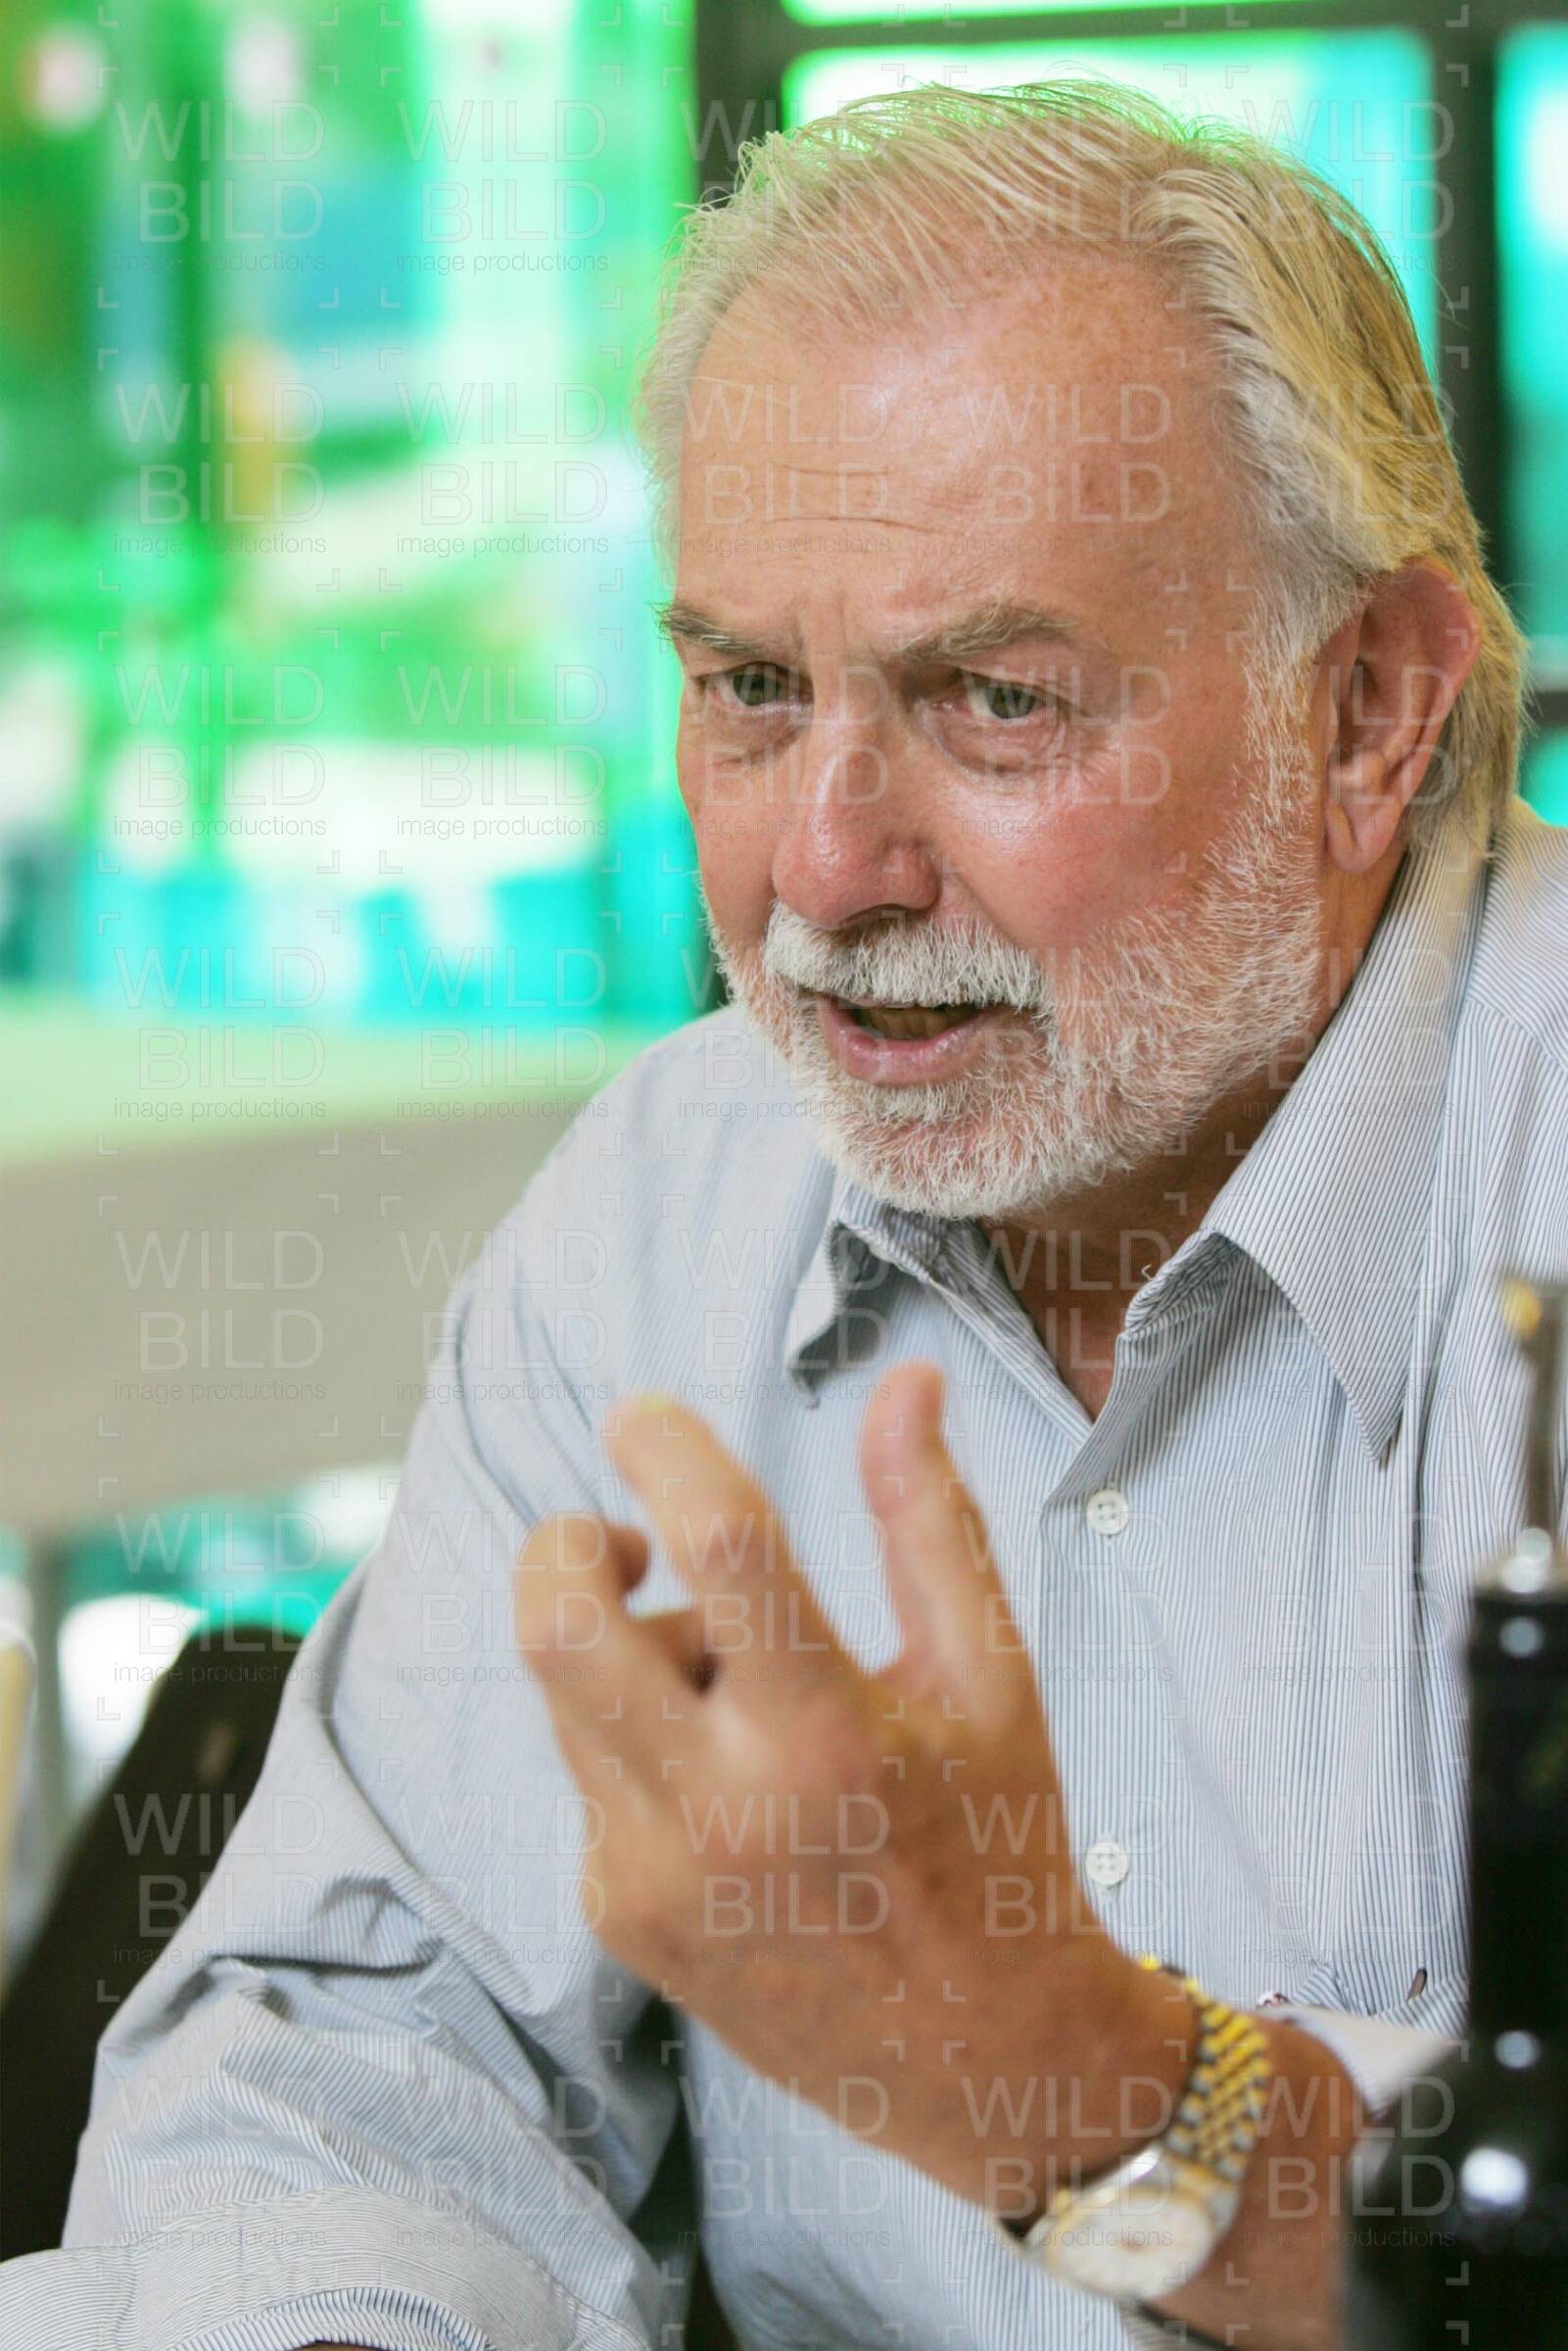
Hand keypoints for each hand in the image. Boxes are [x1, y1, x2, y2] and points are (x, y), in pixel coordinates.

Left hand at [514, 1360, 1178, 2213]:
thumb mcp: (989, 1675)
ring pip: (568, 1695)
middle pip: (559, 1627)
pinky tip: (731, 1788)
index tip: (641, 1413)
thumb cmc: (1003, 1846)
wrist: (984, 2060)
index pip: (724, 1549)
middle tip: (621, 1539)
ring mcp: (654, 1876)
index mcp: (834, 1737)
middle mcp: (726, 1812)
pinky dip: (638, 1738)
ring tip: (734, 1689)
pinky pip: (589, 1774)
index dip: (668, 1453)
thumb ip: (929, 1520)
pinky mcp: (620, 1918)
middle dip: (564, 1545)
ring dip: (626, 1651)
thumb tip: (906, 1378)